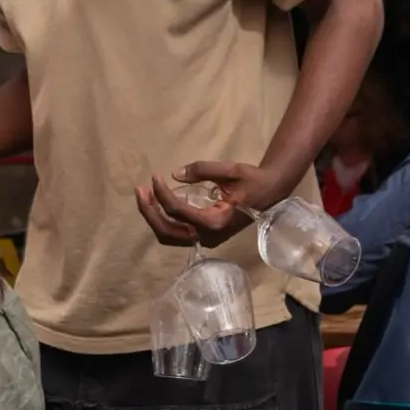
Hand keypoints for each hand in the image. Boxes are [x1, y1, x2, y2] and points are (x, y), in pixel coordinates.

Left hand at [135, 162, 299, 248]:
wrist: (269, 193)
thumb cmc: (252, 181)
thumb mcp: (230, 170)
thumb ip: (203, 170)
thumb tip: (175, 173)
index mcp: (215, 222)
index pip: (178, 211)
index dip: (162, 194)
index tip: (155, 176)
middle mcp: (208, 236)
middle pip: (167, 230)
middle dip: (149, 211)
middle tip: (140, 189)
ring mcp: (205, 239)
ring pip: (169, 236)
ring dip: (153, 217)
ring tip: (145, 195)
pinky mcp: (203, 236)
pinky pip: (176, 233)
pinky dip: (163, 220)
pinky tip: (156, 202)